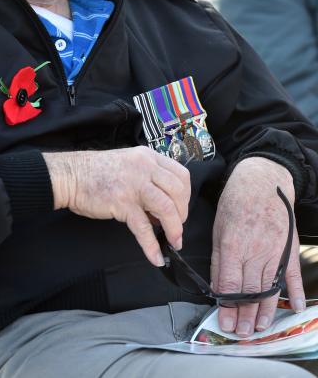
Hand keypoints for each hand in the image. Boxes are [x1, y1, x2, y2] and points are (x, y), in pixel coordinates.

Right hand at [43, 147, 190, 266]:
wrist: (70, 175)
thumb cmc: (96, 171)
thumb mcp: (129, 164)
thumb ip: (147, 178)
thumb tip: (161, 207)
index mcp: (148, 157)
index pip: (181, 175)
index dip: (186, 196)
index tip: (181, 209)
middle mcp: (144, 168)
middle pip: (178, 191)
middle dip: (182, 214)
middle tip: (177, 227)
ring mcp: (134, 184)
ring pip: (167, 208)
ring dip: (175, 229)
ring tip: (174, 242)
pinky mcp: (122, 202)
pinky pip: (143, 228)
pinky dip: (151, 245)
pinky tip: (155, 257)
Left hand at [211, 157, 303, 336]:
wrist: (262, 179)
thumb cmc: (235, 200)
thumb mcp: (218, 226)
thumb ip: (219, 258)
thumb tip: (218, 285)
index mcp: (234, 245)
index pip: (231, 284)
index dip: (228, 307)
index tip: (225, 323)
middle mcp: (256, 251)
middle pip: (251, 291)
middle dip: (245, 315)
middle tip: (241, 334)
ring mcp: (275, 250)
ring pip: (270, 287)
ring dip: (265, 310)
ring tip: (259, 328)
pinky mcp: (289, 248)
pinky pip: (292, 274)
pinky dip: (295, 292)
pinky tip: (294, 308)